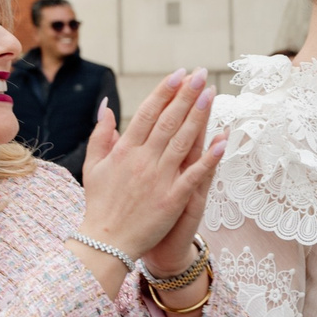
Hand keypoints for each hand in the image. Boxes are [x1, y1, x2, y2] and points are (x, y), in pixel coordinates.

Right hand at [79, 70, 225, 261]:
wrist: (106, 242)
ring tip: (211, 94)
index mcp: (124, 150)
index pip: (148, 113)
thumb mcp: (93, 166)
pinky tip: (223, 140)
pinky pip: (194, 175)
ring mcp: (159, 179)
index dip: (165, 92)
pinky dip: (209, 158)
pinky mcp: (172, 199)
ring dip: (199, 116)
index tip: (180, 74)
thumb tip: (107, 105)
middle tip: (202, 74)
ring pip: (183, 142)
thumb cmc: (99, 204)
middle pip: (169, 121)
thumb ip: (101, 134)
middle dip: (186, 96)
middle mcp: (143, 160)